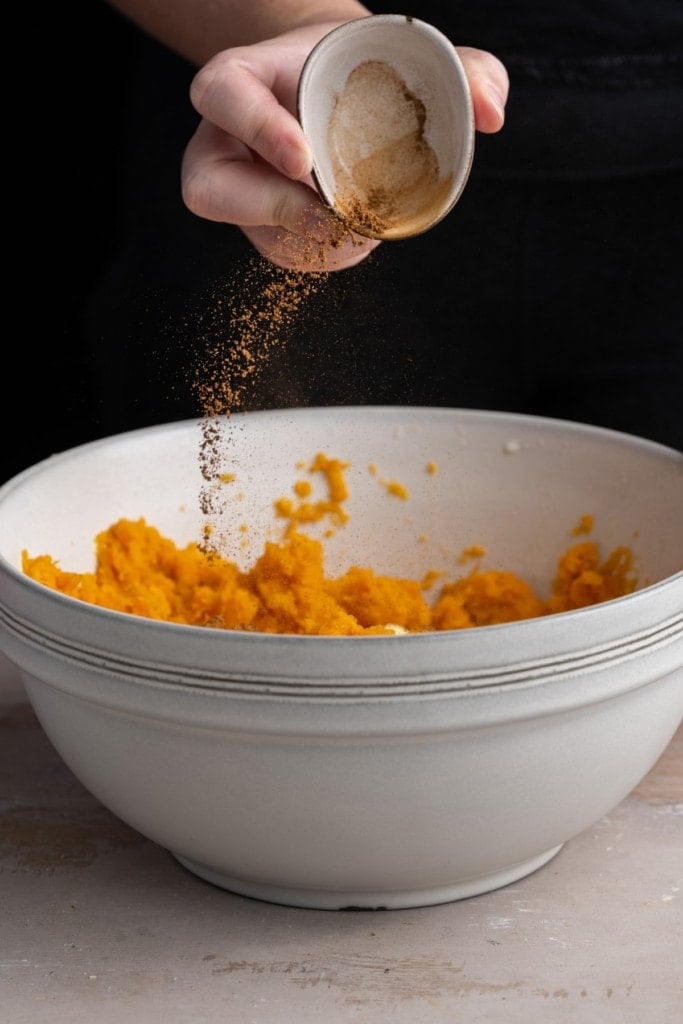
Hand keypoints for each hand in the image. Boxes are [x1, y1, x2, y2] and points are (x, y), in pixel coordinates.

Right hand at [181, 24, 508, 271]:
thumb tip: (491, 115)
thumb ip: (463, 71)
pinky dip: (318, 255)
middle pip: (208, 184)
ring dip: (300, 241)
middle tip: (333, 216)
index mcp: (249, 75)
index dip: (254, 128)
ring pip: (247, 231)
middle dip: (273, 211)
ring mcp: (237, 184)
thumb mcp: (414, 54)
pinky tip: (353, 238)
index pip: (222, 92)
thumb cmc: (367, 67)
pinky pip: (276, 251)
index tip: (304, 160)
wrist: (338, 90)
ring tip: (356, 230)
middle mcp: (227, 135)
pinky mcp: (256, 223)